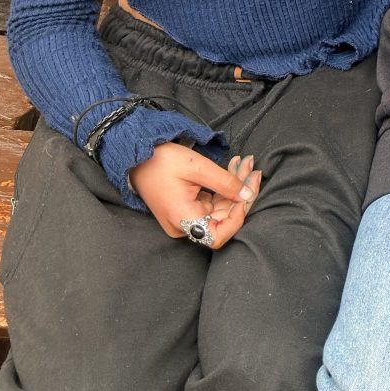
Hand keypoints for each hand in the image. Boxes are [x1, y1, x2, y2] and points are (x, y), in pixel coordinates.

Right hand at [128, 144, 261, 246]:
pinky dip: (225, 187)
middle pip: (223, 219)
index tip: (249, 191)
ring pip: (220, 208)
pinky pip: (212, 203)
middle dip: (242, 193)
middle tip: (253, 167)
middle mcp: (183, 225)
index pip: (218, 235)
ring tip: (245, 163)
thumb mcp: (197, 166)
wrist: (136, 155)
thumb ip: (225, 182)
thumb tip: (248, 196)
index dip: (238, 217)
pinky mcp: (187, 209)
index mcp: (183, 219)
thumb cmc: (161, 160)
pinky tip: (234, 167)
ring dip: (236, 187)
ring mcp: (185, 218)